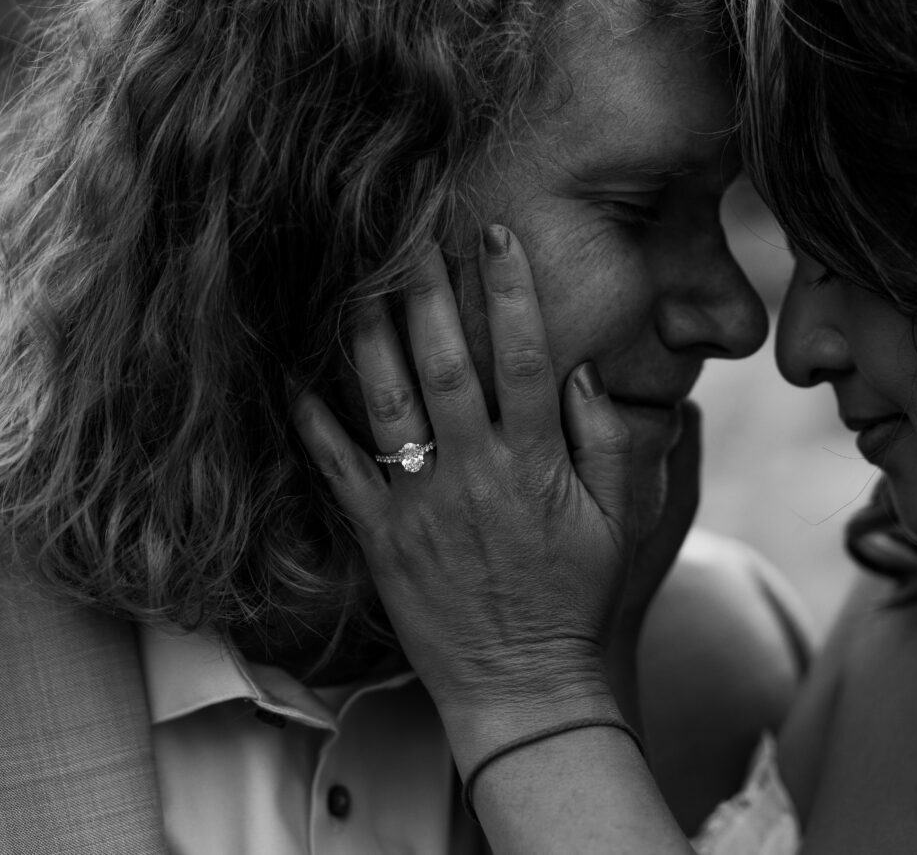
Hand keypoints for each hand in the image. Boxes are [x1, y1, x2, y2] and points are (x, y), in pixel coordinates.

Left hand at [292, 225, 633, 730]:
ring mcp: (421, 506)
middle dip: (427, 291)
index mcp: (534, 463)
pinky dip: (313, 424)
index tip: (496, 234)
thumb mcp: (620, 520)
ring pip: (385, 404)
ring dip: (368, 337)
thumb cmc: (576, 596)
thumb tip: (581, 374)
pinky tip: (295, 379)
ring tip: (355, 284)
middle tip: (410, 236)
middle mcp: (473, 474)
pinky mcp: (381, 539)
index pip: (522, 356)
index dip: (508, 289)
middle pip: (443, 364)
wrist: (521, 681)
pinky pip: (339, 472)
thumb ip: (610, 443)